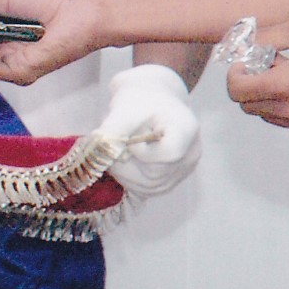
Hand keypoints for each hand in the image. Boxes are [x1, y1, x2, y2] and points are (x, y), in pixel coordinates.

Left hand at [96, 65, 200, 198]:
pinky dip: (129, 180)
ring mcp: (182, 170)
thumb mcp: (127, 105)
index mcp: (186, 128)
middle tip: (108, 148)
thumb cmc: (140, 99)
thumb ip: (114, 127)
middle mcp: (191, 153)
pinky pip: (148, 190)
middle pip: (156, 173)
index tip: (129, 139)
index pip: (170, 152)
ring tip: (112, 153)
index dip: (143, 152)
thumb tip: (98, 147)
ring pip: (150, 186)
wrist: (151, 100)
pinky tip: (120, 164)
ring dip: (123, 173)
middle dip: (126, 163)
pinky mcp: (171, 180)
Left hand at [223, 17, 288, 142]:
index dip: (235, 75)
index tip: (244, 64)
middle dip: (251, 85)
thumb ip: (265, 38)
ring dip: (271, 97)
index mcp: (283, 87)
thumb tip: (245, 45)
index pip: (236, 91)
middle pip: (250, 106)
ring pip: (270, 117)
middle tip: (269, 65)